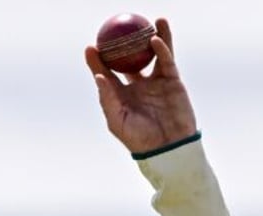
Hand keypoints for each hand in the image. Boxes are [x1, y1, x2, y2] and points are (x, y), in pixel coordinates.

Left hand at [84, 18, 197, 153]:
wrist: (168, 148)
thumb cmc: (139, 139)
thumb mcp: (118, 121)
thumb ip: (108, 99)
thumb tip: (98, 77)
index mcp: (120, 95)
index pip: (107, 73)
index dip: (98, 60)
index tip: (91, 46)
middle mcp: (137, 85)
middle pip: (128, 59)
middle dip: (123, 43)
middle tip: (116, 27)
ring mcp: (155, 81)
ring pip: (150, 54)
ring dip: (149, 36)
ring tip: (146, 20)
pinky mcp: (172, 81)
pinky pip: (166, 61)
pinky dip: (162, 48)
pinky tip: (156, 38)